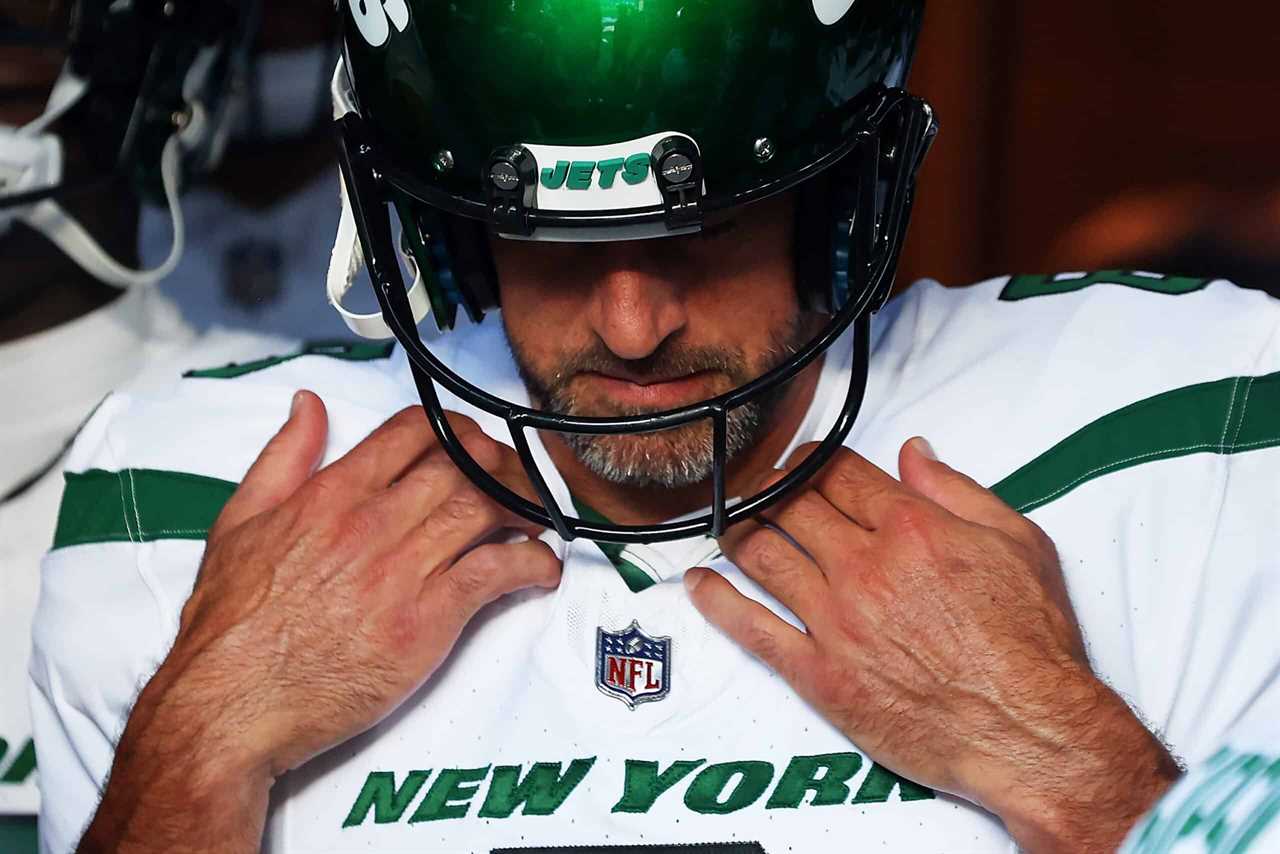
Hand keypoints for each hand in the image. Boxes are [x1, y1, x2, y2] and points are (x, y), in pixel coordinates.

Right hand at [82, 392, 559, 853]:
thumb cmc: (231, 624)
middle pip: (463, 464)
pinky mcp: (428, 618)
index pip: (415, 430)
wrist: (232, 702)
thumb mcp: (240, 520)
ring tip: (535, 520)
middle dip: (499, 465)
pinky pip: (497, 572)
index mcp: (332, 493)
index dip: (456, 428)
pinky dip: (530, 563)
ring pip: (486, 509)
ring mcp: (404, 569)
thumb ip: (283, 456)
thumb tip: (308, 405)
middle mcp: (373, 522)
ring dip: (523, 508)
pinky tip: (539, 569)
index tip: (474, 445)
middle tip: (514, 483)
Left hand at [685, 438, 1178, 852]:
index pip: (840, 472)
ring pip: (762, 555)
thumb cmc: (1032, 646)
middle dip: (768, 486)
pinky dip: (716, 602)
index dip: (813, 457)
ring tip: (724, 519)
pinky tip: (697, 584)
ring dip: (735, 529)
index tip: (802, 458)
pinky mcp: (821, 674)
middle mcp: (865, 569)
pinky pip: (752, 629)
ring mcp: (836, 622)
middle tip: (757, 483)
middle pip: (792, 505)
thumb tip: (915, 454)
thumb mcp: (1020, 543)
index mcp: (912, 530)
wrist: (1030, 730)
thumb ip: (958, 492)